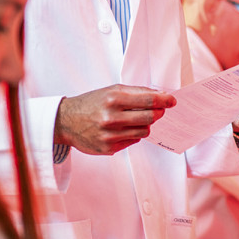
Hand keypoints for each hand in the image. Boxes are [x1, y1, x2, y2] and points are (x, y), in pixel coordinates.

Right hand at [54, 85, 175, 154]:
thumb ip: (136, 92)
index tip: (172, 101)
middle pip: (149, 117)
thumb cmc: (91, 103)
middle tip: (158, 111)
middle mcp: (111, 118)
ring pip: (144, 132)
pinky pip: (133, 142)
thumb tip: (160, 95)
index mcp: (113, 99)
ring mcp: (110, 135)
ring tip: (135, 120)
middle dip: (157, 113)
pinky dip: (133, 135)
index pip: (147, 100)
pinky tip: (122, 129)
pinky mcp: (108, 148)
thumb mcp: (111, 90)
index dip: (163, 100)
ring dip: (145, 125)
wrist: (65, 121)